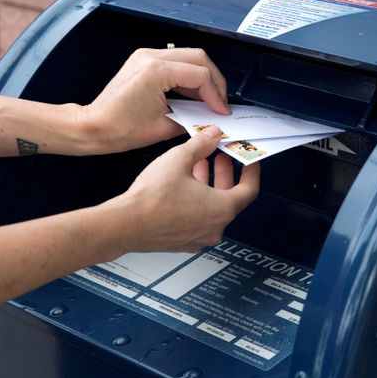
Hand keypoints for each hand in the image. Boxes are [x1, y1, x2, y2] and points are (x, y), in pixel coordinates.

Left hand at [79, 47, 229, 153]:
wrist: (93, 126)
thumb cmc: (118, 129)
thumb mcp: (163, 128)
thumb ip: (192, 119)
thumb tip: (210, 118)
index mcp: (156, 71)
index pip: (200, 75)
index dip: (216, 95)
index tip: (221, 110)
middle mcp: (151, 57)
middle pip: (199, 58)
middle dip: (214, 81)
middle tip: (220, 102)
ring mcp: (146, 55)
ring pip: (188, 56)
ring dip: (202, 77)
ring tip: (208, 100)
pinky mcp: (143, 61)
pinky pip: (175, 61)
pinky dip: (187, 75)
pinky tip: (192, 94)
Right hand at [106, 126, 259, 253]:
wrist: (125, 225)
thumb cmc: (152, 198)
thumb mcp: (179, 159)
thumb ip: (201, 145)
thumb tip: (213, 135)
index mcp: (222, 208)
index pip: (249, 189)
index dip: (251, 171)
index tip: (249, 161)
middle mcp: (214, 227)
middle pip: (230, 199)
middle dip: (225, 175)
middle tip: (219, 158)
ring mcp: (198, 238)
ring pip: (212, 209)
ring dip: (208, 187)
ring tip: (196, 166)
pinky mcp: (182, 242)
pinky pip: (197, 220)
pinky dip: (196, 202)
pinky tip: (181, 187)